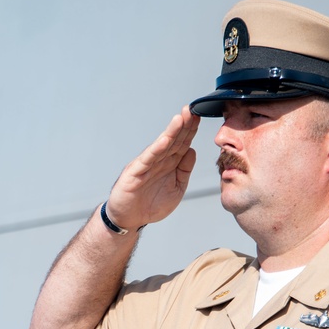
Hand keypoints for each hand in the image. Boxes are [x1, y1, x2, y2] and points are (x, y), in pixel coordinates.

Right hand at [106, 105, 199, 229]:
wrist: (130, 219)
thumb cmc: (151, 204)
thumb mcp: (176, 188)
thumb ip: (184, 170)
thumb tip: (192, 150)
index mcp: (170, 164)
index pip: (182, 144)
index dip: (190, 131)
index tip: (199, 116)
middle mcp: (158, 161)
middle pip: (173, 140)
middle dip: (182, 125)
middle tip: (191, 109)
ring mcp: (146, 165)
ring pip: (161, 146)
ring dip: (171, 132)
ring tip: (180, 118)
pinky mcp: (135, 173)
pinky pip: (147, 160)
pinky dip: (156, 149)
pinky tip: (164, 140)